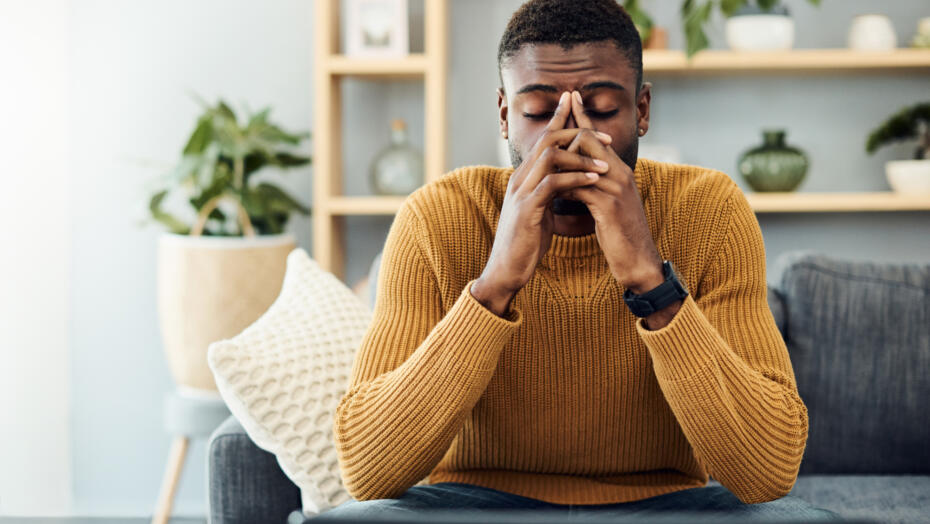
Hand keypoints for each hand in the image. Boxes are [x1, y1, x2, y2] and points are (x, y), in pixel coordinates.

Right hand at [472, 91, 611, 316]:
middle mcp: (519, 179)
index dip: (560, 120)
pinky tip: (593, 180)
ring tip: (605, 163)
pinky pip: (552, 184)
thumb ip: (548, 193)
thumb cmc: (525, 243)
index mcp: (523, 178)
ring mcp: (521, 192)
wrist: (507, 270)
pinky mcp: (527, 208)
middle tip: (605, 135)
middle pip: (546, 139)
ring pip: (550, 157)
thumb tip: (565, 183)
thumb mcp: (539, 211)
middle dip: (576, 132)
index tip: (579, 108)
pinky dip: (575, 179)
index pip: (542, 140)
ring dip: (581, 157)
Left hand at [560, 90, 664, 294]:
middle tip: (549, 129)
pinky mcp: (609, 207)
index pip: (599, 136)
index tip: (569, 97)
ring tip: (541, 159)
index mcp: (619, 171)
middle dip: (566, 132)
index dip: (583, 116)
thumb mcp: (608, 205)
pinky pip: (580, 187)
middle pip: (590, 139)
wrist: (639, 261)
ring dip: (560, 160)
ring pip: (582, 160)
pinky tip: (551, 190)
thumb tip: (573, 176)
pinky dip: (564, 186)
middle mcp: (620, 174)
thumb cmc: (621, 234)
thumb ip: (594, 186)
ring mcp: (616, 189)